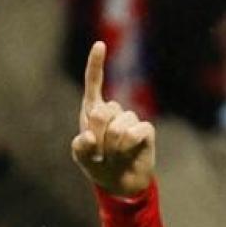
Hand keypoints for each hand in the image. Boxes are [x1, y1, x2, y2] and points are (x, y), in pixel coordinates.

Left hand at [72, 42, 155, 196]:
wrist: (120, 182)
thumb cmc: (98, 165)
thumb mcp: (82, 157)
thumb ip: (80, 147)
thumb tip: (90, 138)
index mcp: (93, 111)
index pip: (93, 84)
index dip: (95, 65)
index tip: (100, 44)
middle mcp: (113, 110)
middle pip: (101, 113)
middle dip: (97, 136)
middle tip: (100, 151)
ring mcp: (130, 118)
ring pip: (118, 128)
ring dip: (112, 148)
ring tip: (114, 155)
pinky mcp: (145, 129)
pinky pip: (134, 133)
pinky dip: (127, 148)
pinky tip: (128, 153)